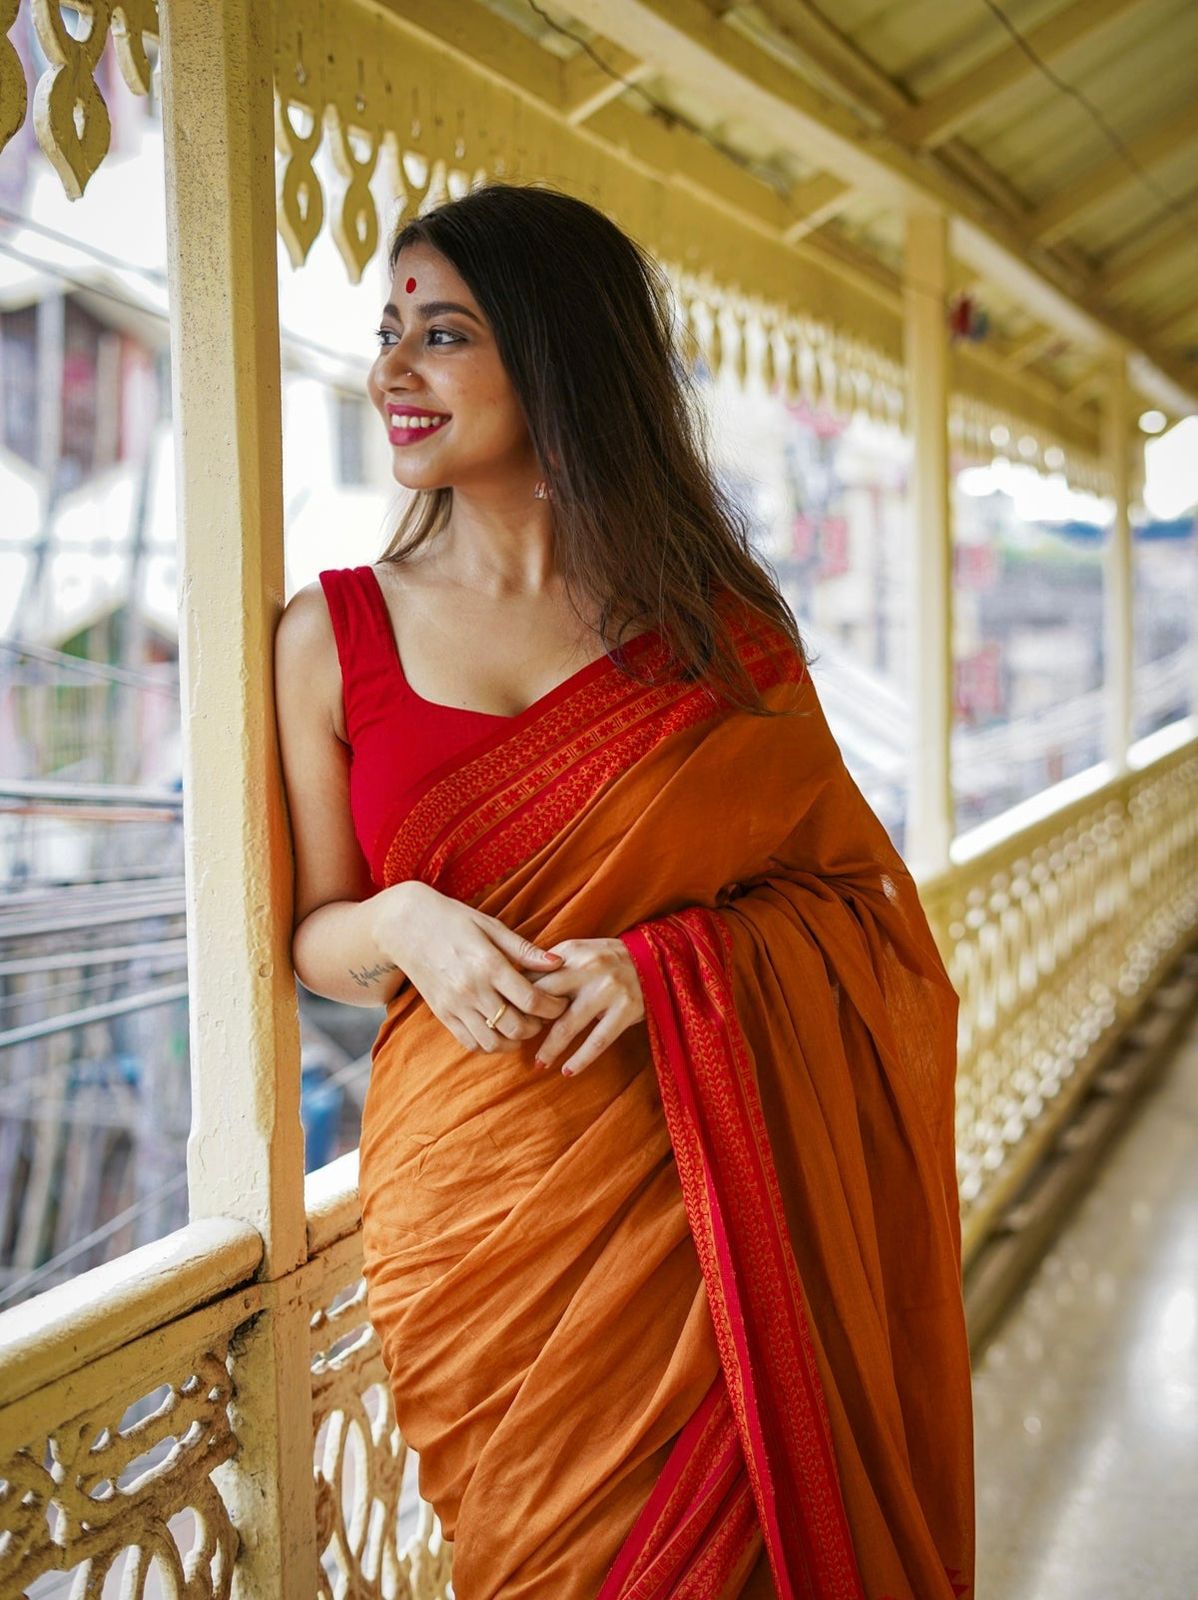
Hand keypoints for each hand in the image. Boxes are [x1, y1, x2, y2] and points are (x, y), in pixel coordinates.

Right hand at [371, 881, 568, 1052]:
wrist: (406, 927)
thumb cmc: (454, 920)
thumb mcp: (491, 926)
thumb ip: (524, 949)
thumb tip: (558, 963)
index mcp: (488, 965)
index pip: (531, 1000)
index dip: (553, 1007)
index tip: (560, 1003)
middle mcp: (471, 990)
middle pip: (516, 1027)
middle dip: (538, 1026)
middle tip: (544, 1016)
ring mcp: (455, 1006)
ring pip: (494, 1043)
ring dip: (515, 1040)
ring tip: (523, 1025)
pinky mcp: (442, 1015)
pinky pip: (471, 1043)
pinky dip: (491, 1045)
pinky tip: (500, 1030)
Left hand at [527, 937, 645, 1077]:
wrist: (655, 959)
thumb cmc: (607, 959)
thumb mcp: (579, 952)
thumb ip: (551, 967)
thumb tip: (514, 989)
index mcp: (571, 952)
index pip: (534, 977)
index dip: (518, 1000)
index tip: (508, 1019)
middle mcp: (588, 968)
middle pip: (545, 999)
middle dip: (528, 1024)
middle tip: (516, 1042)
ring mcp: (608, 989)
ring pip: (568, 1025)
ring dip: (550, 1048)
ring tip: (538, 1064)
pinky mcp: (626, 1009)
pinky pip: (597, 1041)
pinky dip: (580, 1059)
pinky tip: (567, 1071)